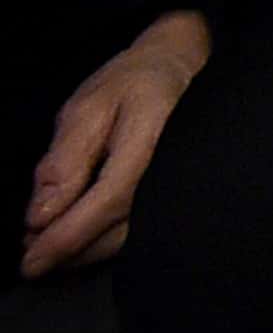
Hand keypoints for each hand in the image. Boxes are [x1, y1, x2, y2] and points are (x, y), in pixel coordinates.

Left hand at [23, 9, 205, 278]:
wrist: (182, 70)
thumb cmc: (132, 84)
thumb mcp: (88, 107)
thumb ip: (64, 160)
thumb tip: (39, 216)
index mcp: (150, 141)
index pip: (109, 201)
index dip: (67, 237)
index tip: (30, 262)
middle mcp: (175, 172)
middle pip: (118, 232)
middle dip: (68, 251)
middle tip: (29, 256)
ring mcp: (183, 188)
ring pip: (128, 241)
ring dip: (83, 253)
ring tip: (47, 247)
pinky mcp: (179, 198)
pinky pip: (138, 233)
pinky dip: (102, 244)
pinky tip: (79, 242)